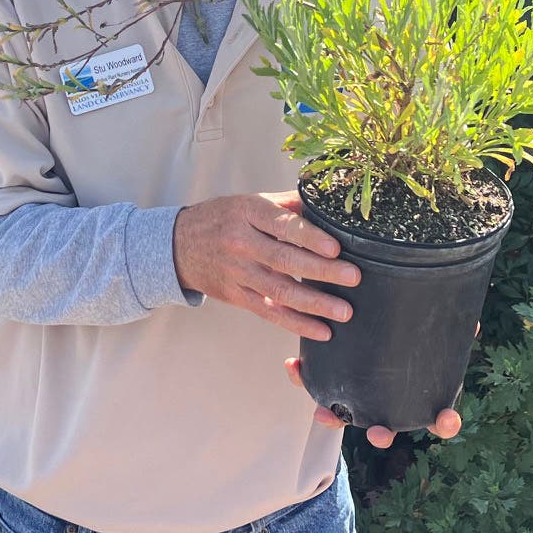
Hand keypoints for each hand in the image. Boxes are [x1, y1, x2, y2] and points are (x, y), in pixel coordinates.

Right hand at [173, 190, 359, 339]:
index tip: (336, 248)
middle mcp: (241, 243)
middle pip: (285, 260)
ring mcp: (238, 272)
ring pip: (279, 291)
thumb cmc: (224, 218)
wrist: (179, 245)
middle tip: (353, 278)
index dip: (310, 237)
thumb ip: (288, 204)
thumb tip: (329, 204)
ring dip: (315, 304)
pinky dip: (296, 323)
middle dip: (322, 271)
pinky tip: (321, 330)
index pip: (283, 225)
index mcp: (248, 213)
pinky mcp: (236, 296)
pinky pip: (269, 312)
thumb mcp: (251, 202)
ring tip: (344, 312)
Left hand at [283, 320, 478, 447]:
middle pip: (387, 429)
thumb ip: (451, 327)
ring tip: (323, 414)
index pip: (440, 417)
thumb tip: (473, 322)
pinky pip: (316, 382)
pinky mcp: (331, 377)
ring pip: (346, 415)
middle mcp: (388, 403)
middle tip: (378, 433)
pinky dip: (304, 376)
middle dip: (381, 433)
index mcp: (420, 395)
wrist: (363, 313)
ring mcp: (358, 395)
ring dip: (335, 418)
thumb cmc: (411, 329)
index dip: (445, 422)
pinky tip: (293, 366)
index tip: (447, 419)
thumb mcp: (431, 328)